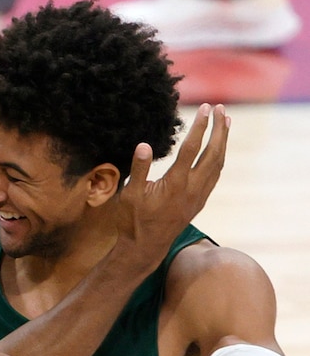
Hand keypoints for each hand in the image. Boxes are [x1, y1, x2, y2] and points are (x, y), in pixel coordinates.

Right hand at [115, 103, 228, 265]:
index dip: (198, 126)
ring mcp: (198, 196)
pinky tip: (218, 150)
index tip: (203, 108)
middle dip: (218, 129)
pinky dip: (219, 157)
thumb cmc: (133, 220)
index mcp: (175, 183)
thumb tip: (144, 145)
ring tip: (225, 122)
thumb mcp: (130, 194)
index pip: (191, 148)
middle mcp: (192, 188)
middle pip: (212, 153)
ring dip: (223, 141)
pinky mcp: (199, 201)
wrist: (146, 247)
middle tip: (219, 109)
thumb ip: (138, 169)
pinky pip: (215, 175)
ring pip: (218, 164)